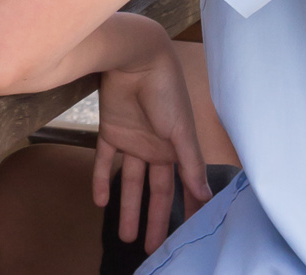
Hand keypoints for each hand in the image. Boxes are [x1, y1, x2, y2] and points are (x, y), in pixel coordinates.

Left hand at [91, 41, 210, 252]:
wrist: (135, 57)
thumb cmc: (166, 90)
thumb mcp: (181, 131)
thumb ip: (190, 164)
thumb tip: (206, 195)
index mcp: (177, 148)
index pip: (182, 187)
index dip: (186, 210)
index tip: (189, 236)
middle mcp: (156, 148)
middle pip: (155, 191)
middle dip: (155, 219)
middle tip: (151, 248)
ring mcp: (133, 140)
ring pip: (130, 182)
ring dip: (127, 208)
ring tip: (126, 236)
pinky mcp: (110, 131)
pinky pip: (104, 162)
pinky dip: (100, 181)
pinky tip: (99, 202)